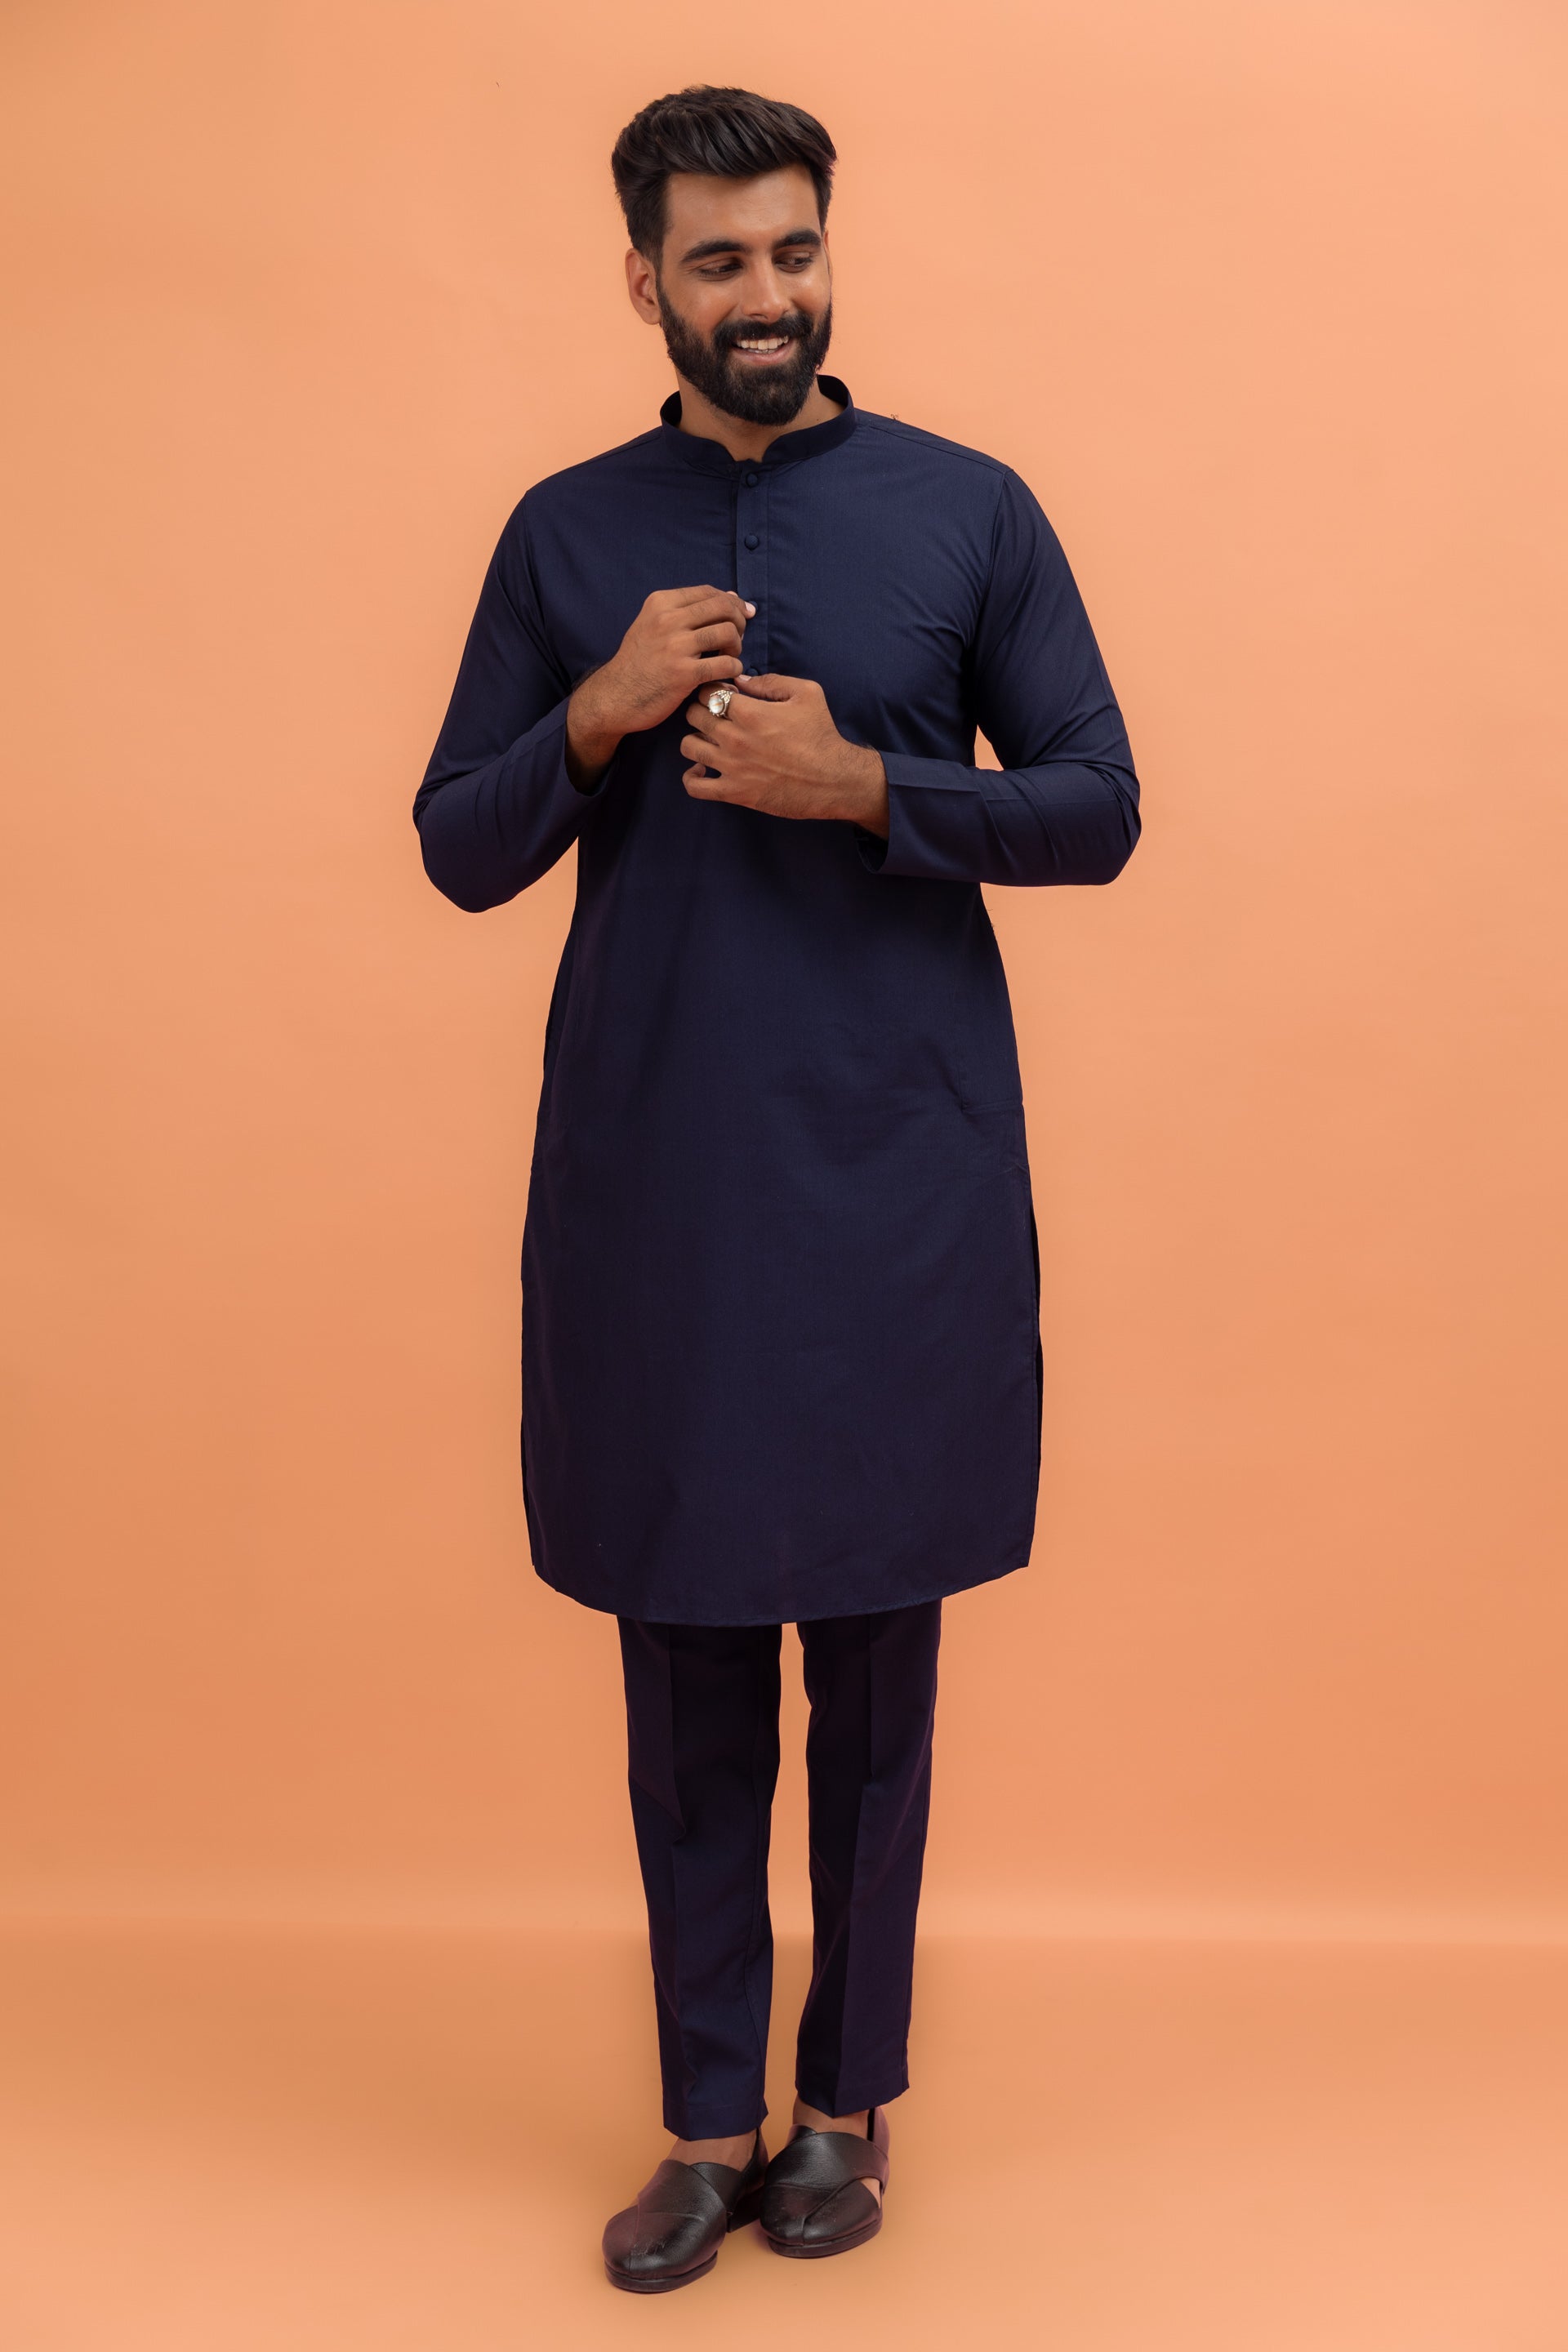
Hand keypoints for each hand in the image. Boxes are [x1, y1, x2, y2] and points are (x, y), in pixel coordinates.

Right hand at [566, 586, 752, 789]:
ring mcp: (676, 646)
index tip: (742, 615)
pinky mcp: (683, 674)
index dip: (732, 602)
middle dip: (739, 621)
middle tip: (736, 639)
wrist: (614, 695)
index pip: (709, 592)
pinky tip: (726, 675)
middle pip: (723, 607)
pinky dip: (733, 669)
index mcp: (661, 602)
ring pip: (728, 632)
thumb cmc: (638, 661)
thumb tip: (732, 596)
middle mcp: (667, 619)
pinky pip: (725, 664)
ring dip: (737, 646)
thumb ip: (688, 610)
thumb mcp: (652, 625)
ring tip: (729, 657)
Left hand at [680, 674, 888, 836]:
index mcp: (750, 712)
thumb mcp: (806, 693)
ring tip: (708, 740)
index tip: (722, 695)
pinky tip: (702, 770)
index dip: (711, 689)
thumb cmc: (822, 735)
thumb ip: (770, 682)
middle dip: (699, 710)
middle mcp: (734, 738)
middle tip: (713, 715)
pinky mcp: (733, 792)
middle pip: (693, 715)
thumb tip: (740, 680)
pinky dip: (691, 777)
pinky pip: (694, 786)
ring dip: (695, 740)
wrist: (834, 779)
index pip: (708, 692)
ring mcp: (731, 767)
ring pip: (688, 747)